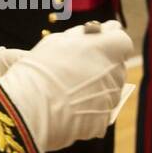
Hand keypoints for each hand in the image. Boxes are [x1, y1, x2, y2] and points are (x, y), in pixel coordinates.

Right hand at [0, 21, 131, 152]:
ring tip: (69, 92)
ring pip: (109, 90)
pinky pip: (99, 112)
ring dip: (96, 88)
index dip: (110, 43)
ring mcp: (110, 98)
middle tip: (76, 71)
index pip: (122, 41)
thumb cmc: (40, 69)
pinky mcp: (103, 121)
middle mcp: (114, 73)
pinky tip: (68, 110)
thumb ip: (83, 35)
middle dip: (102, 66)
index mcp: (106, 49)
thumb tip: (102, 31)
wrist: (29, 106)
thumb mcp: (58, 41)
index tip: (97, 46)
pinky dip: (88, 110)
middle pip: (116, 67)